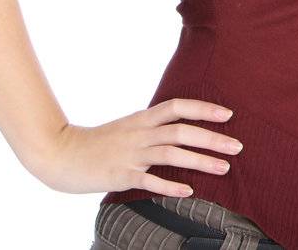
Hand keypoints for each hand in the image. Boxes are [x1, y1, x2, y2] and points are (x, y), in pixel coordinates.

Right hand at [23, 98, 242, 196]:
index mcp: (142, 119)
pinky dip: (170, 185)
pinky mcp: (119, 175)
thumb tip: (179, 129)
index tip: (229, 114)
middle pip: (181, 131)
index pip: (178, 107)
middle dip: (212, 138)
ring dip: (200, 160)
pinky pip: (149, 180)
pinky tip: (188, 191)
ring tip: (223, 167)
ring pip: (170, 154)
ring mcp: (129, 154)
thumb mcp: (127, 127)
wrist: (59, 153)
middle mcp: (139, 133)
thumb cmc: (96, 143)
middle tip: (238, 146)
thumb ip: (151, 127)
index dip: (204, 109)